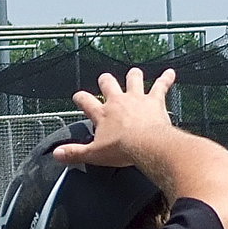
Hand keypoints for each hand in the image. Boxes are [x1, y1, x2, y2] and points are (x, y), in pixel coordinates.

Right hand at [54, 68, 175, 170]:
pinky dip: (166, 79)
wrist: (146, 145)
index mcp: (103, 114)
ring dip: (133, 76)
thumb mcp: (94, 155)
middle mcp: (118, 101)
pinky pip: (161, 85)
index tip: (78, 97)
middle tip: (104, 81)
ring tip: (134, 74)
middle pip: (108, 83)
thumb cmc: (121, 150)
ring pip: (133, 79)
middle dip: (105, 81)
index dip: (80, 98)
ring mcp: (137, 98)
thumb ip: (75, 153)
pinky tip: (170, 73)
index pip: (86, 101)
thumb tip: (57, 154)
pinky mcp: (154, 100)